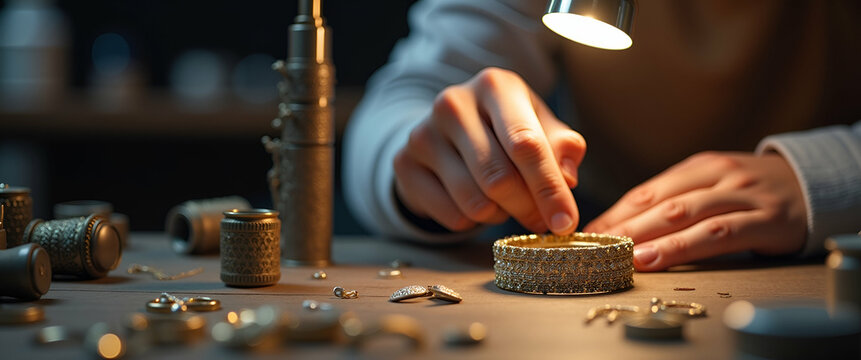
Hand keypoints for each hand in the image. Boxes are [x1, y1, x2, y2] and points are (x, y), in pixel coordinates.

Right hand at [393, 68, 585, 233]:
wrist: (447, 130)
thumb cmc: (505, 129)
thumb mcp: (541, 127)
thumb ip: (562, 148)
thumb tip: (567, 179)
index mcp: (495, 86)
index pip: (526, 144)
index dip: (549, 189)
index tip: (565, 223)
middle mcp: (454, 103)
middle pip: (499, 178)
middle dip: (528, 209)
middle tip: (541, 222)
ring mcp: (423, 133)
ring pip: (475, 202)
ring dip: (500, 215)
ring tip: (504, 202)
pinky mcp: (405, 163)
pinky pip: (451, 215)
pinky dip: (473, 221)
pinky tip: (476, 202)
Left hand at [584, 152, 806, 270]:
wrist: (816, 184)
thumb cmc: (752, 192)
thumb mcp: (714, 185)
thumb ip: (677, 199)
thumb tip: (623, 225)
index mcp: (697, 167)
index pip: (646, 192)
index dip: (614, 213)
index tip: (586, 233)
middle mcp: (717, 175)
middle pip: (659, 203)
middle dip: (621, 226)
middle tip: (592, 247)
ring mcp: (742, 195)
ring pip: (684, 215)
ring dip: (647, 236)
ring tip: (619, 254)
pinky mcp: (766, 218)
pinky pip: (719, 232)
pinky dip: (684, 246)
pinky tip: (657, 256)